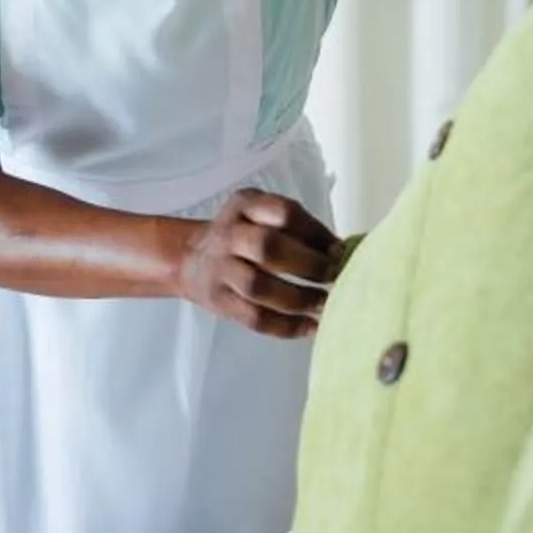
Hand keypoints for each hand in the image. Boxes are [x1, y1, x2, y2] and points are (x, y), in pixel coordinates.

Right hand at [176, 192, 342, 339]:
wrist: (189, 258)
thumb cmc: (243, 236)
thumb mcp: (262, 216)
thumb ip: (297, 229)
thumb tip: (343, 253)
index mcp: (245, 205)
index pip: (283, 212)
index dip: (316, 232)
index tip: (340, 250)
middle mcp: (229, 234)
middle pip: (267, 247)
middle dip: (308, 264)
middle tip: (335, 276)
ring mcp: (220, 269)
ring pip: (259, 286)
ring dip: (298, 298)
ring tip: (325, 304)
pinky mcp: (219, 301)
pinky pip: (253, 318)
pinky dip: (286, 326)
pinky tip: (311, 327)